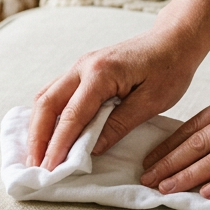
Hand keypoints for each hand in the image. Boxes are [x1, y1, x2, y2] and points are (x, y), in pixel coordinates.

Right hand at [28, 24, 205, 169]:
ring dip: (37, 126)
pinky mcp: (82, 70)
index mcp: (100, 73)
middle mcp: (83, 66)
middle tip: (35, 166)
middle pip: (47, 103)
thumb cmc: (170, 69)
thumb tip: (92, 149)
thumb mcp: (152, 101)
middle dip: (38, 137)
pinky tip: (47, 132)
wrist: (173, 40)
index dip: (58, 145)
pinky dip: (46, 115)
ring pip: (45, 97)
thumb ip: (120, 124)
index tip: (50, 169)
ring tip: (36, 154)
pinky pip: (54, 93)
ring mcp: (79, 66)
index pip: (72, 115)